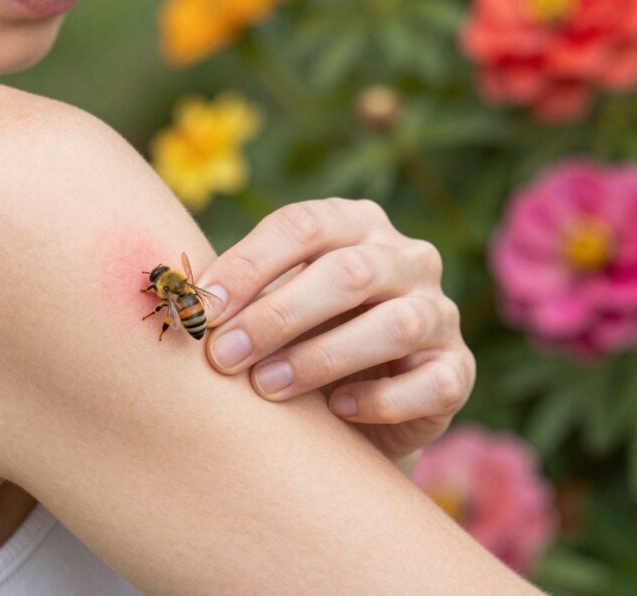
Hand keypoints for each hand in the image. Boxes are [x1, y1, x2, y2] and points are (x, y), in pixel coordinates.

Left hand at [195, 198, 474, 464]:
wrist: (356, 409)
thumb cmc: (299, 340)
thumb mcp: (270, 306)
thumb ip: (238, 297)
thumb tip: (179, 304)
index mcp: (358, 224)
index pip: (304, 225)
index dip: (249, 263)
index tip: (201, 308)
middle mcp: (408, 258)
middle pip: (348, 272)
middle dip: (277, 314)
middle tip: (222, 356)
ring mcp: (440, 312)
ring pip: (394, 323)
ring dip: (322, 356)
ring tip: (267, 388)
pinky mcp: (457, 370)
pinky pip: (431, 381)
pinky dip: (382, 398)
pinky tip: (338, 412)